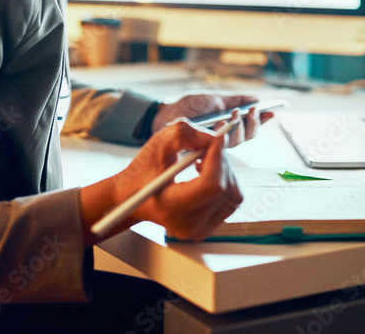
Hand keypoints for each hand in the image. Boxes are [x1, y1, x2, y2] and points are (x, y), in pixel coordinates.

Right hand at [104, 119, 242, 240]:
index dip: (218, 158)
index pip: (211, 185)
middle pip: (224, 189)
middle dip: (221, 161)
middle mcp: (188, 224)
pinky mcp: (206, 229)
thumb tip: (215, 139)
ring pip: (233, 195)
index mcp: (172, 207)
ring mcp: (198, 230)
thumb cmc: (142, 171)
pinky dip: (223, 183)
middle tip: (210, 146)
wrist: (131, 198)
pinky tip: (204, 175)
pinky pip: (230, 202)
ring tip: (203, 162)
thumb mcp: (157, 144)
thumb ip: (185, 135)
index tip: (217, 138)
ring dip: (224, 172)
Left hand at [152, 93, 273, 146]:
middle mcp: (225, 137)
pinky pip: (220, 145)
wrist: (166, 114)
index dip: (262, 121)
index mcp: (229, 125)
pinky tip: (222, 124)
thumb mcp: (215, 99)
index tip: (272, 112)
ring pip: (237, 141)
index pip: (251, 127)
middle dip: (253, 123)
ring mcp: (215, 144)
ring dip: (239, 127)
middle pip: (248, 136)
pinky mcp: (205, 149)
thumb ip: (236, 101)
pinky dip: (223, 133)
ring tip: (234, 114)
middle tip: (251, 110)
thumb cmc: (189, 107)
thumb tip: (257, 98)